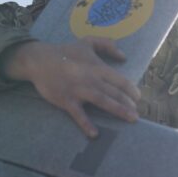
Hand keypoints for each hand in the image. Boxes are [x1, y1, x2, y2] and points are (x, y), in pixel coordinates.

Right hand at [2, 37, 141, 137]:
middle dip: (128, 104)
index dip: (131, 90)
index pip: (120, 80)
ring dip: (118, 111)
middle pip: (114, 93)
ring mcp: (78, 90)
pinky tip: (94, 134)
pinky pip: (78, 114)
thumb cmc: (65, 52)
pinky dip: (86, 124)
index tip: (137, 98)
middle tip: (136, 114)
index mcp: (97, 67)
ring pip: (102, 101)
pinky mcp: (66, 100)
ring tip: (130, 119)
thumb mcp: (87, 42)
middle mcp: (91, 79)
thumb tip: (124, 56)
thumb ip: (107, 45)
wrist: (40, 60)